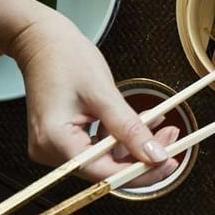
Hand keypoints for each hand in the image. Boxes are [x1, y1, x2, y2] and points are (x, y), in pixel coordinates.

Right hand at [9, 12, 179, 186]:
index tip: (170, 162)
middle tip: (173, 138)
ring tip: (163, 128)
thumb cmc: (65, 59)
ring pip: (107, 159)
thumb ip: (130, 128)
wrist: (41, 41)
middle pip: (107, 169)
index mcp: (55, 141)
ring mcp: (56, 147)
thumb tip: (155, 156)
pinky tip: (144, 125)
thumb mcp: (104, 93)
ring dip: (136, 146)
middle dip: (142, 157)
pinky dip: (123, 139)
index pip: (104, 174)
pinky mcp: (65, 140)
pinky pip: (99, 147)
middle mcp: (50, 151)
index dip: (141, 172)